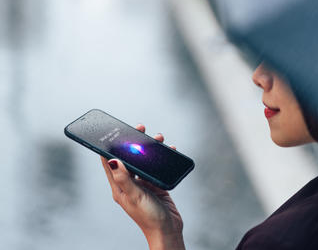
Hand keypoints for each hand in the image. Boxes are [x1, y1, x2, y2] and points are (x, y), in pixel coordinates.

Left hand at [101, 124, 184, 249]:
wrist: (168, 230)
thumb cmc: (149, 217)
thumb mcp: (134, 196)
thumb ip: (124, 178)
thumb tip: (112, 160)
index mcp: (119, 186)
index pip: (109, 162)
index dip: (109, 145)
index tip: (113, 131)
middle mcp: (129, 183)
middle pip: (128, 157)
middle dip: (133, 141)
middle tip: (140, 128)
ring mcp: (142, 183)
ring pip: (144, 160)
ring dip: (149, 148)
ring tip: (158, 138)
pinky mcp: (155, 184)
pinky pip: (157, 167)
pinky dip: (161, 158)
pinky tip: (169, 150)